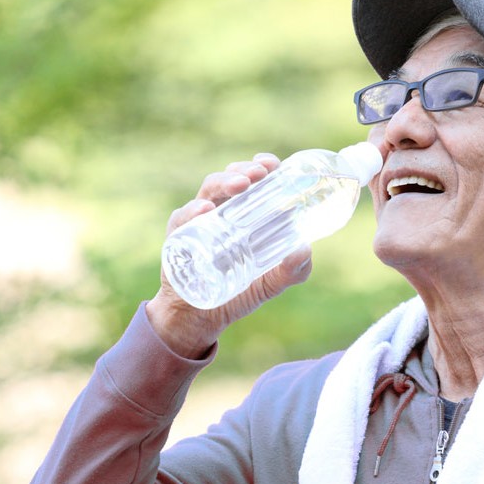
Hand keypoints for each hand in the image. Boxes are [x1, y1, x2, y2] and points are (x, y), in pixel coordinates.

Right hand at [147, 153, 311, 357]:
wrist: (201, 318)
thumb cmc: (238, 293)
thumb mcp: (271, 283)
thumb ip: (293, 270)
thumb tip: (305, 248)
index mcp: (243, 214)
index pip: (252, 180)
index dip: (262, 166)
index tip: (273, 165)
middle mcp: (220, 212)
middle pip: (230, 178)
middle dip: (245, 169)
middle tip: (260, 173)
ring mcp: (197, 223)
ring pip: (208, 191)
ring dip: (224, 182)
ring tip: (241, 184)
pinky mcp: (177, 239)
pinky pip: (181, 219)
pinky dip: (192, 211)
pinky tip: (205, 210)